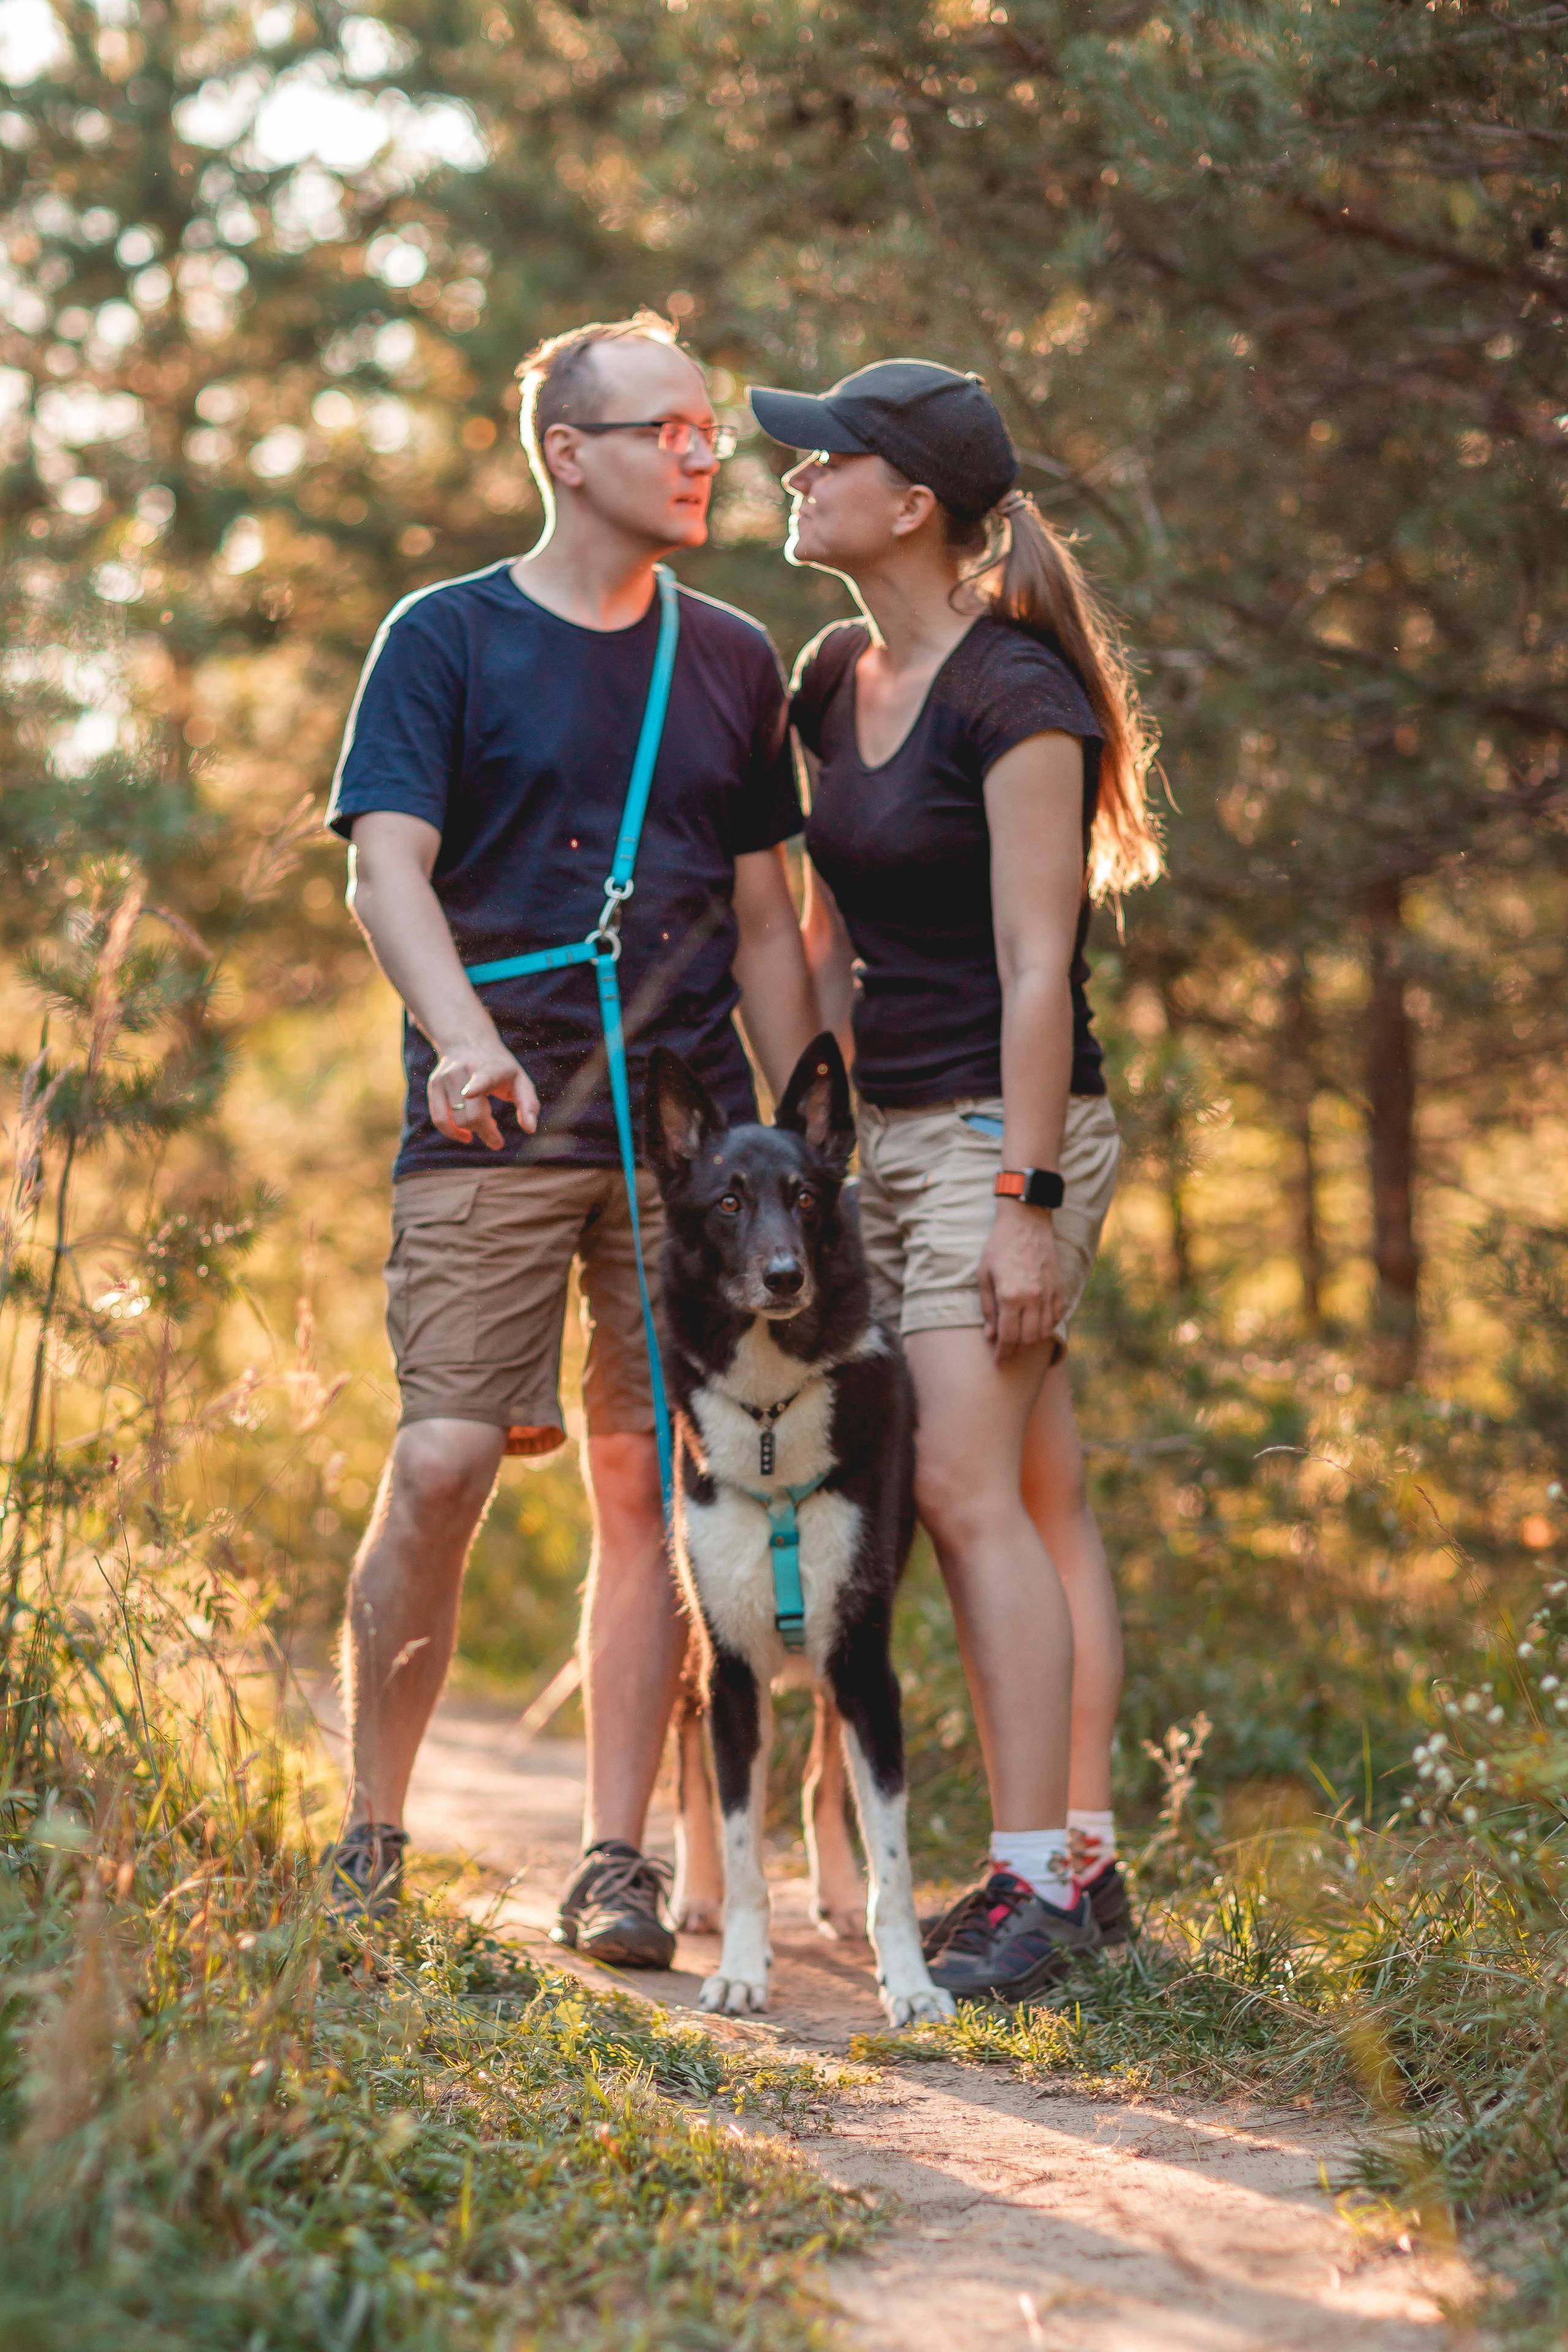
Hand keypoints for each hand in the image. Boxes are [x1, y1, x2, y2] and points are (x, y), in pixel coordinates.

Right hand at [427, 1036, 539, 1149]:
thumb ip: (528, 1104)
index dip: (476, 1086)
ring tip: (486, 1127)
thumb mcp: (520, 1080)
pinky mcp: (434, 1085)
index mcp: (490, 1068)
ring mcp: (445, 1077)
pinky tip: (465, 1135)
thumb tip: (530, 1129)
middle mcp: (464, 1070)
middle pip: (472, 1115)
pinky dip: (452, 1132)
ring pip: (457, 1120)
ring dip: (473, 1131)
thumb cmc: (500, 1069)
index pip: (482, 1078)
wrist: (468, 1042)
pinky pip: (439, 1119)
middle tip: (497, 1139)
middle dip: (487, 1132)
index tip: (470, 1093)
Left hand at [978, 1201, 1063, 1361]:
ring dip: (1033, 1341)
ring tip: (1021, 1342)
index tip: (998, 1362)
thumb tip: (990, 1336)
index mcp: (1010, 1296)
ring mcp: (1048, 1293)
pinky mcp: (1058, 1287)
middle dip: (1017, 1351)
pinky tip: (1036, 1326)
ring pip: (1044, 1331)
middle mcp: (1032, 1298)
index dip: (1003, 1353)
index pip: (1009, 1337)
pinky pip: (1056, 1316)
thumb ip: (988, 1308)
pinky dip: (1047, 1326)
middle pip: (1028, 1339)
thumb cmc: (999, 1247)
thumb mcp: (984, 1275)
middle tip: (1008, 1354)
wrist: (1026, 1222)